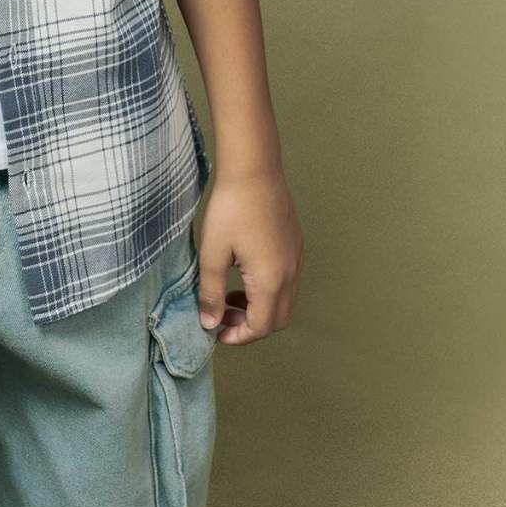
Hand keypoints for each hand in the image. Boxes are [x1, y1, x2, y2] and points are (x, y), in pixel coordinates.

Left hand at [196, 165, 302, 344]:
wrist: (254, 169)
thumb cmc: (231, 208)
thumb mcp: (213, 253)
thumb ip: (210, 292)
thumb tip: (209, 323)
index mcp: (271, 280)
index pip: (260, 327)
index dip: (238, 337)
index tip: (215, 334)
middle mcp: (290, 273)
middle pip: (277, 319)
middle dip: (250, 326)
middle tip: (222, 318)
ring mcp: (296, 259)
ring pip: (283, 301)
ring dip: (259, 308)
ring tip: (230, 298)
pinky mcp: (295, 245)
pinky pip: (286, 281)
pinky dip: (267, 290)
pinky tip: (243, 275)